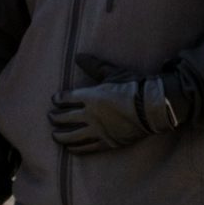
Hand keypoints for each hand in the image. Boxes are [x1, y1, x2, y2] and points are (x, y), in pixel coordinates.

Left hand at [48, 54, 181, 154]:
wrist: (153, 107)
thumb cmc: (134, 87)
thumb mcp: (113, 73)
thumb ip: (94, 66)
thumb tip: (78, 56)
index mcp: (90, 96)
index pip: (66, 99)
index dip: (58, 100)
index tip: (54, 100)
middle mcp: (90, 115)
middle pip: (64, 118)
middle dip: (54, 118)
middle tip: (50, 117)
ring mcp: (98, 130)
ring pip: (71, 136)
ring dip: (60, 136)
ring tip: (55, 135)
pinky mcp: (107, 142)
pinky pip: (86, 148)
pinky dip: (75, 148)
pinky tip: (70, 148)